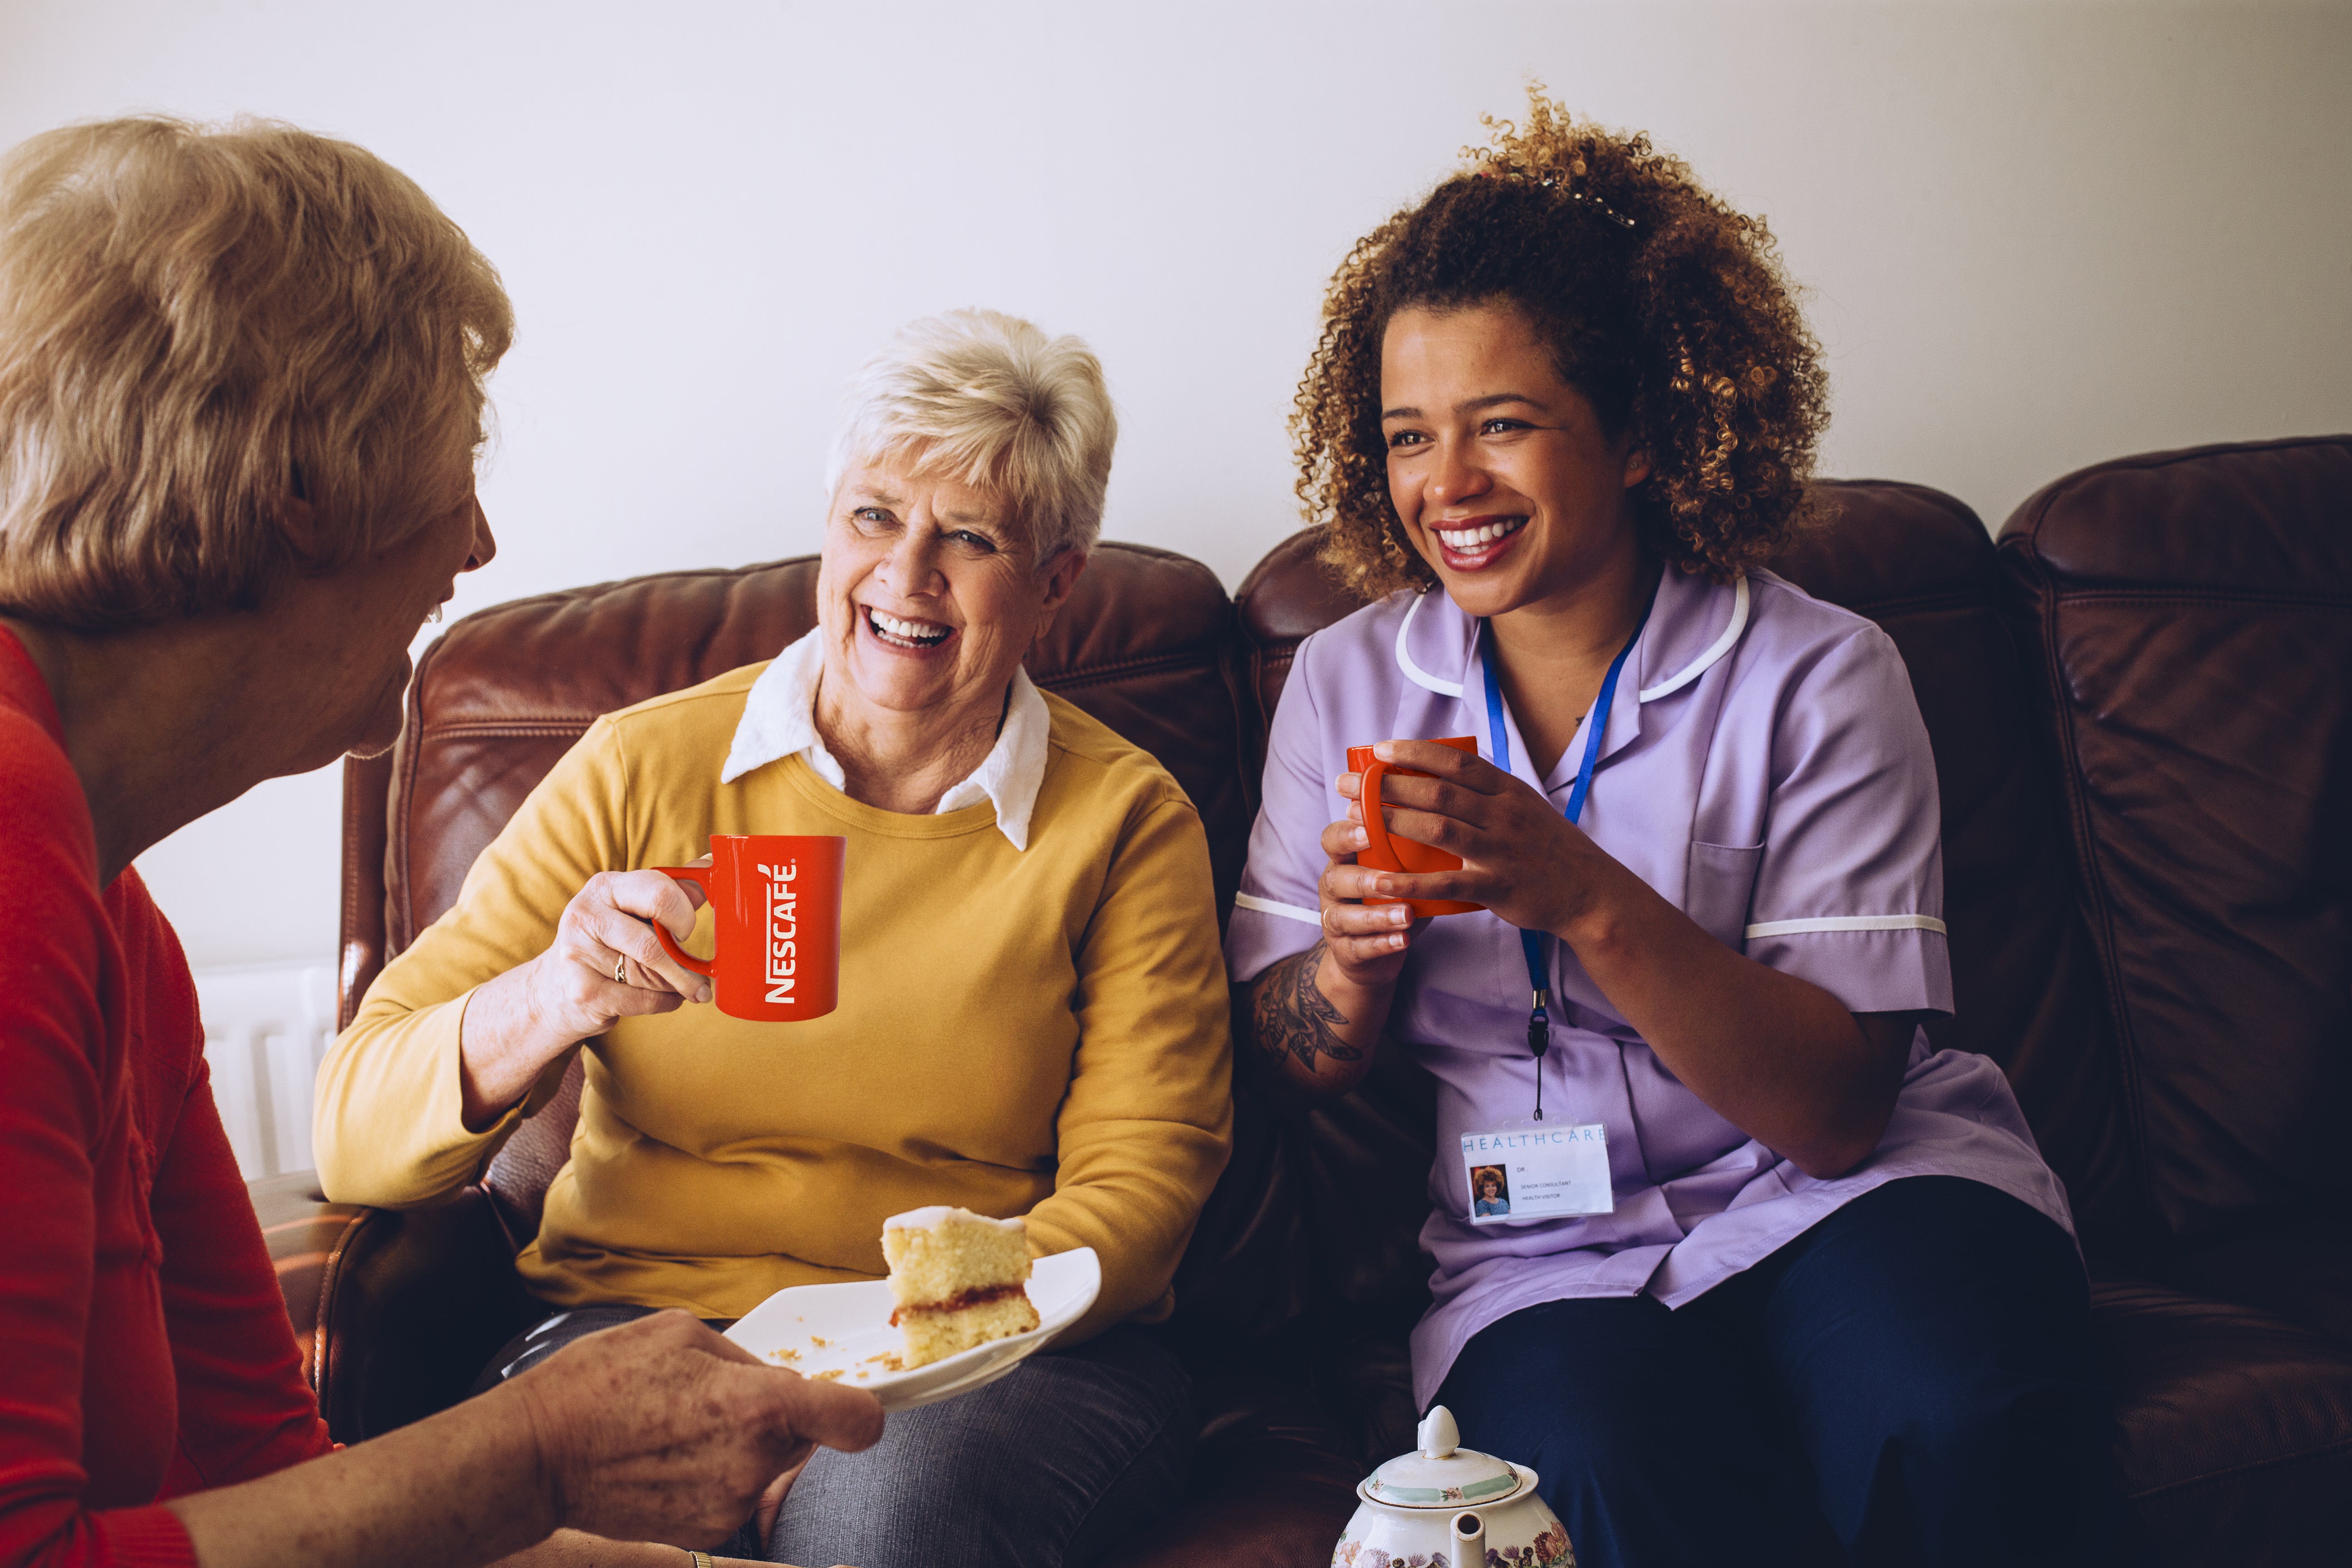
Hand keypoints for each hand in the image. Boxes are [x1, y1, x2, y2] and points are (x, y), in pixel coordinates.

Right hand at [458, 860, 715, 1126]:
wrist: (555, 988)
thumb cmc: (609, 940)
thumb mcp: (631, 908)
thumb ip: (670, 889)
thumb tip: (711, 866)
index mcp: (605, 886)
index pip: (658, 891)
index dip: (683, 915)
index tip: (688, 932)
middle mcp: (585, 915)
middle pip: (653, 945)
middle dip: (684, 966)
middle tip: (703, 978)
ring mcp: (578, 956)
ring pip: (650, 976)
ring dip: (675, 986)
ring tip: (684, 986)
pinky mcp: (582, 992)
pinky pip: (642, 1000)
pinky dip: (663, 1002)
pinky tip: (664, 997)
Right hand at [508, 1311, 883, 1549]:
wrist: (538, 1454)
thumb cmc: (601, 1383)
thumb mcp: (679, 1334)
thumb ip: (742, 1356)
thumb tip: (772, 1377)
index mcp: (758, 1403)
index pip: (855, 1418)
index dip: (865, 1409)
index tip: (857, 1403)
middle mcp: (754, 1460)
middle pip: (803, 1436)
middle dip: (779, 1416)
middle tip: (717, 1400)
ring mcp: (731, 1502)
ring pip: (767, 1464)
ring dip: (743, 1446)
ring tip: (680, 1427)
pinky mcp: (708, 1529)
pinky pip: (736, 1492)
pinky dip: (716, 1475)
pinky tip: (669, 1456)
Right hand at [1313, 813, 1426, 991]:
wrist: (1371, 954)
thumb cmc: (1390, 900)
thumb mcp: (1398, 872)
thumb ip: (1411, 854)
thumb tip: (1451, 826)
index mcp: (1343, 861)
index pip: (1332, 839)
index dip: (1346, 834)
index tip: (1368, 831)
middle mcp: (1333, 889)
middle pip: (1336, 879)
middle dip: (1363, 879)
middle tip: (1389, 879)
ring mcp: (1334, 921)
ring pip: (1345, 917)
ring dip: (1377, 916)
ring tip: (1407, 916)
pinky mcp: (1344, 951)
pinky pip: (1358, 948)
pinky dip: (1382, 944)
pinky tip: (1404, 941)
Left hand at [1333, 738, 1623, 941]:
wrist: (1590, 892)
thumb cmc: (1549, 848)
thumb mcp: (1524, 806)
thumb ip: (1487, 790)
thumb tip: (1444, 767)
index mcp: (1507, 790)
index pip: (1455, 761)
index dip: (1413, 753)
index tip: (1378, 749)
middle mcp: (1503, 814)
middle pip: (1438, 790)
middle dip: (1388, 784)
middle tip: (1349, 784)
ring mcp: (1501, 850)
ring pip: (1439, 828)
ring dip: (1392, 821)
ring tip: (1354, 819)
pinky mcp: (1497, 887)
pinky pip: (1446, 883)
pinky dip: (1410, 881)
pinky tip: (1380, 880)